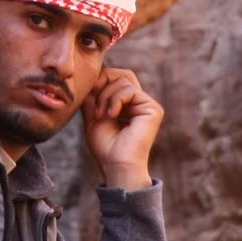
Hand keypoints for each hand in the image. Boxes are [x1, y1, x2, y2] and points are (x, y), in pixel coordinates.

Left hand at [82, 67, 163, 188]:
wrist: (116, 165)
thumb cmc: (105, 147)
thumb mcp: (93, 116)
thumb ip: (93, 96)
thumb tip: (91, 77)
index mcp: (128, 105)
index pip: (116, 79)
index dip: (100, 81)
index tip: (88, 96)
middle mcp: (140, 103)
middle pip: (122, 74)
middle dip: (103, 81)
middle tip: (92, 98)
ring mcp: (148, 105)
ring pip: (124, 81)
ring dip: (106, 96)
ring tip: (101, 115)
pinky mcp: (153, 109)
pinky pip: (130, 90)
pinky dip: (115, 100)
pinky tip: (111, 115)